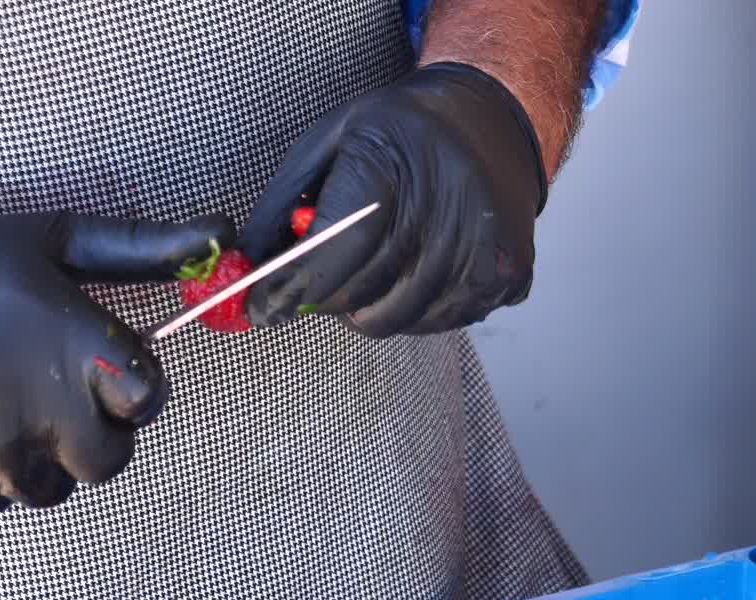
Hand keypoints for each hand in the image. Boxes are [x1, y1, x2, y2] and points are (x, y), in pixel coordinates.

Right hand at [0, 211, 233, 512]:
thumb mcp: (50, 241)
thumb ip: (142, 248)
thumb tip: (221, 237)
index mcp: (62, 332)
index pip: (147, 399)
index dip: (133, 391)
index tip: (104, 374)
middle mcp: (24, 389)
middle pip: (107, 460)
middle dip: (90, 435)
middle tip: (46, 393)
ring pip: (49, 489)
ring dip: (34, 458)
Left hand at [239, 62, 547, 337]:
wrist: (488, 120)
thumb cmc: (402, 129)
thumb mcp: (329, 140)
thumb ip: (281, 204)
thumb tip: (248, 268)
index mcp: (394, 165)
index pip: (337, 251)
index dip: (292, 288)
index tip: (262, 307)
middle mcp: (448, 210)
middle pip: (361, 297)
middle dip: (327, 295)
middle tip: (325, 271)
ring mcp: (484, 250)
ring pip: (395, 321)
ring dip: (370, 304)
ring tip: (376, 260)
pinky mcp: (508, 279)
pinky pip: (437, 324)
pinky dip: (412, 308)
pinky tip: (415, 267)